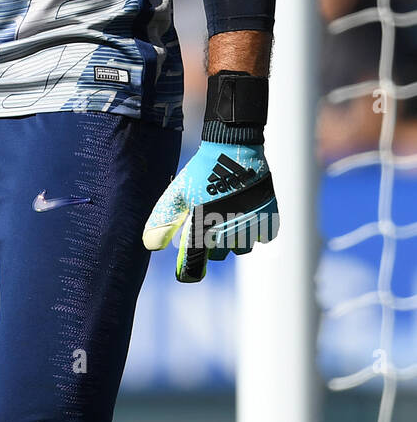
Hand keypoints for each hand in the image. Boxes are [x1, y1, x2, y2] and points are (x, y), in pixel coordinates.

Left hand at [143, 140, 278, 282]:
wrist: (233, 147)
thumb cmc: (201, 171)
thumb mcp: (177, 194)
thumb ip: (164, 220)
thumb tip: (151, 247)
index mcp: (203, 228)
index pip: (195, 265)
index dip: (189, 271)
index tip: (185, 273)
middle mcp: (228, 232)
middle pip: (218, 254)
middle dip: (211, 243)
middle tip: (208, 220)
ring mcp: (251, 226)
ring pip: (241, 247)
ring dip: (233, 237)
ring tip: (227, 214)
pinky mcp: (269, 219)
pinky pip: (261, 236)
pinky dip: (255, 229)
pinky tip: (246, 212)